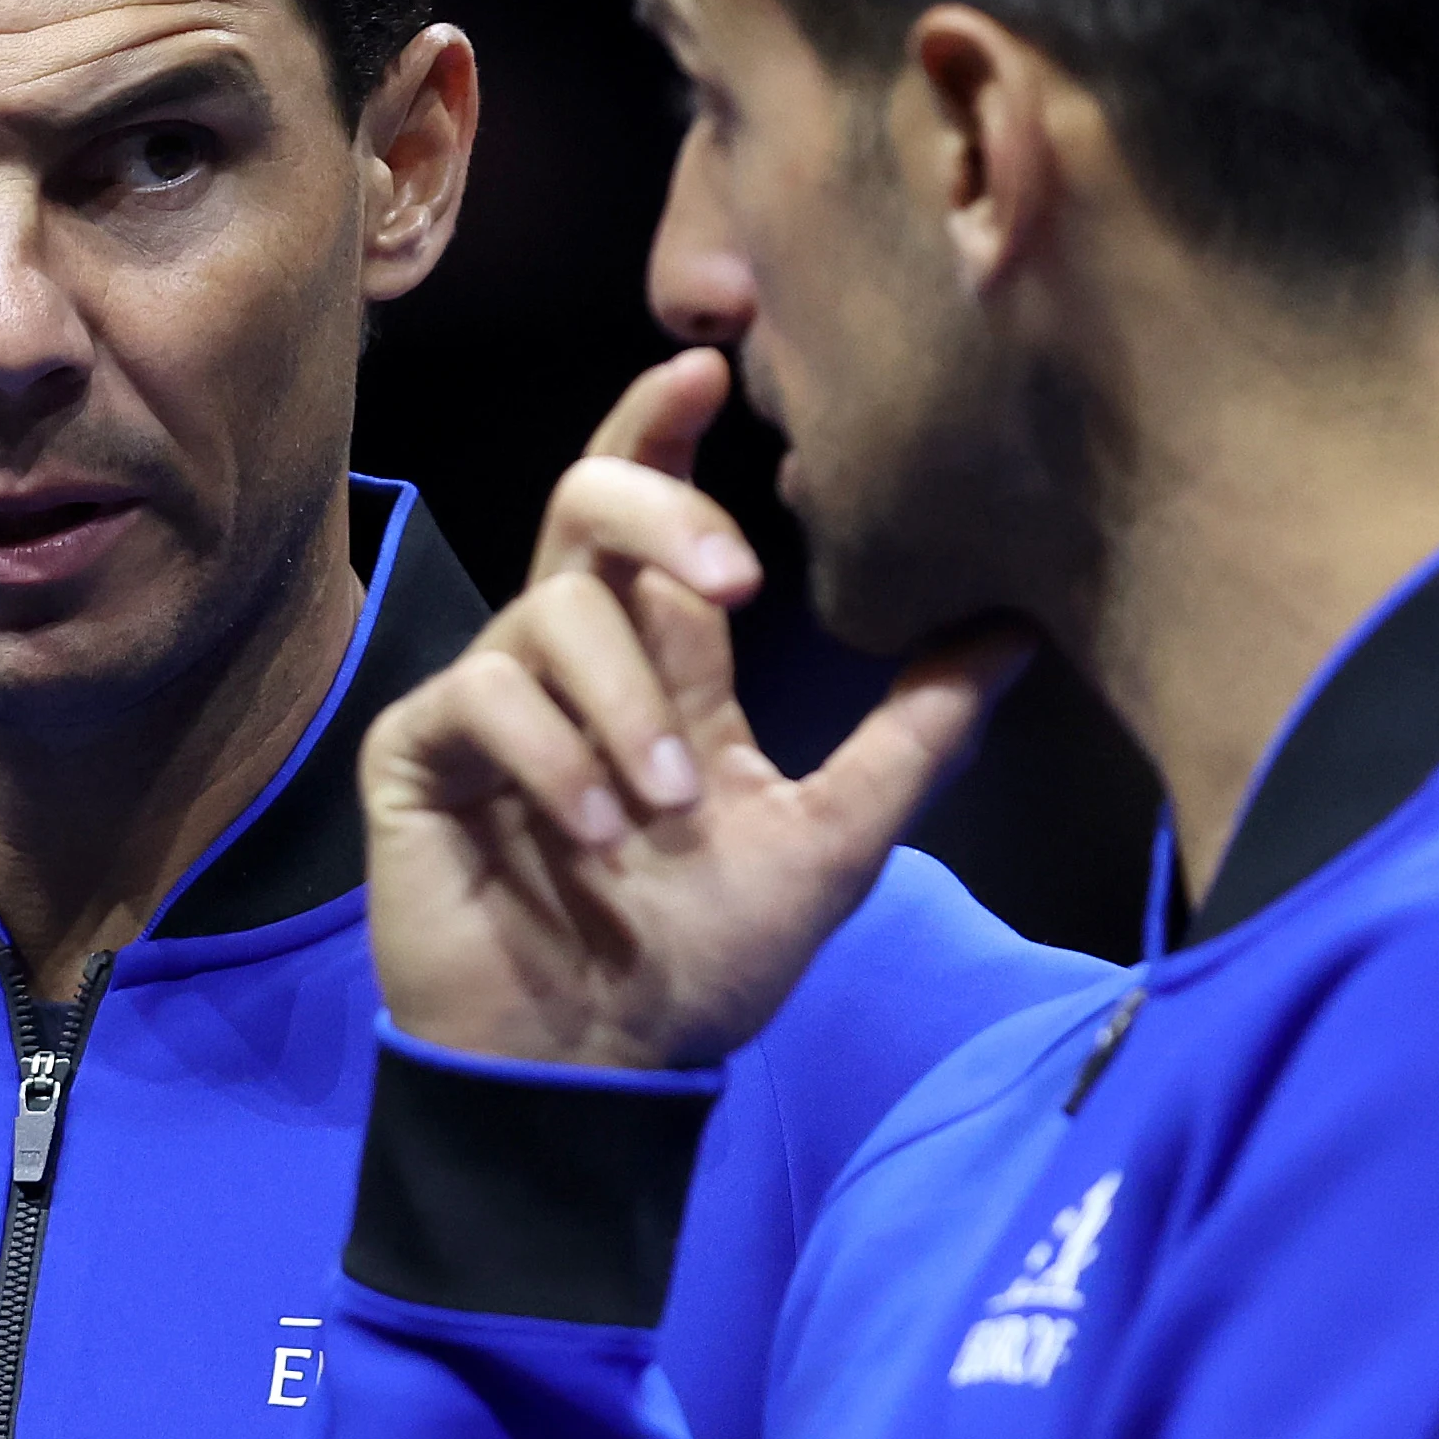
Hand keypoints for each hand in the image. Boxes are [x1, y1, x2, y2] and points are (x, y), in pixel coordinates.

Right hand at [362, 349, 1027, 1069]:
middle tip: (737, 580)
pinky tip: (596, 834)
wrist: (594, 1073)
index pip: (655, 518)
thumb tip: (1017, 630)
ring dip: (626, 709)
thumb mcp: (834, 844)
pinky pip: (485, 696)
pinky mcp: (420, 756)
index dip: (667, 430)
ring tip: (663, 816)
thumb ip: (914, 737)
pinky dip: (555, 757)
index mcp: (663, 671)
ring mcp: (490, 705)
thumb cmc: (703, 968)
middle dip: (662, 511)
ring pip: (551, 614)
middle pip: (585, 509)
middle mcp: (571, 665)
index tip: (710, 365)